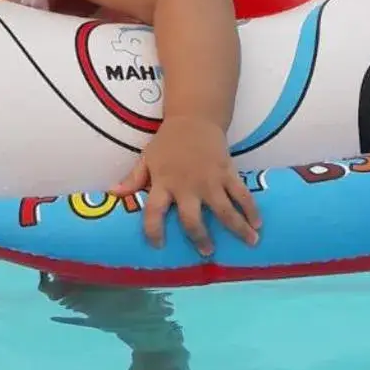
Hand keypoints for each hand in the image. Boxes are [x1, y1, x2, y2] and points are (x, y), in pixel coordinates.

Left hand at [113, 117, 260, 256]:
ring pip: (224, 211)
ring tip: (250, 242)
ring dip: (237, 228)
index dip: (153, 232)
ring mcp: (210, 180)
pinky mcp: (227, 172)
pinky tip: (257, 222)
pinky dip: (251, 209)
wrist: (194, 118)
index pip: (153, 213)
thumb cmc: (168, 142)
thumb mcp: (147, 158)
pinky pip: (241, 194)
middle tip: (207, 251)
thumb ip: (133, 179)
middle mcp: (187, 186)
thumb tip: (112, 192)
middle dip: (200, 239)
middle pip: (192, 220)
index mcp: (163, 184)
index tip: (158, 245)